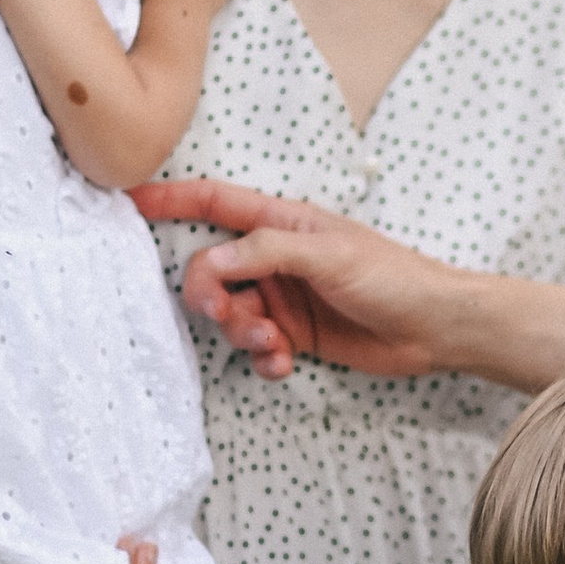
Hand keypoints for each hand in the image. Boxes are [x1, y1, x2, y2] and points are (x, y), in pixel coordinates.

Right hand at [131, 179, 457, 380]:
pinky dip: (262, 360)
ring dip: (240, 333)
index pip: (214, 203)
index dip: (171, 200)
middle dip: (209, 295)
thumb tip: (209, 261)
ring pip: (230, 315)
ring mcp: (283, 299)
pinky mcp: (295, 335)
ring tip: (271, 343)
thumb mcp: (327, 254)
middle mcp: (276, 259)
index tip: (129, 203)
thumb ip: (264, 252)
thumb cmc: (392, 275)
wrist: (436, 327)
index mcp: (281, 223)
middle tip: (227, 313)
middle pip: (211, 270)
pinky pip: (255, 349)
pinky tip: (285, 363)